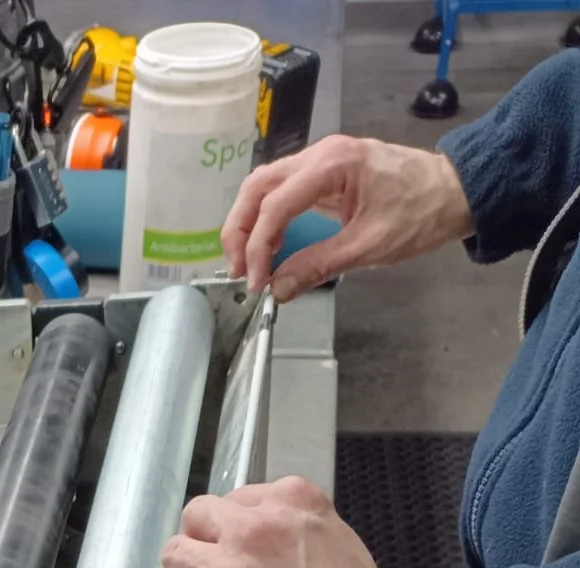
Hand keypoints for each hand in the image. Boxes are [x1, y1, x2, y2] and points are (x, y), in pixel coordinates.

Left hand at [159, 477, 400, 567]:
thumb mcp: (344, 549)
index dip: (236, 528)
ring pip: (174, 556)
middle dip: (201, 542)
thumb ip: (300, 537)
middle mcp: (254, 531)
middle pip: (198, 516)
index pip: (240, 498)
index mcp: (292, 505)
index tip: (239, 548)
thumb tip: (275, 553)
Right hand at [223, 135, 473, 303]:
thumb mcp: (369, 246)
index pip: (275, 205)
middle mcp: (322, 154)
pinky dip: (267, 216)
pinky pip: (284, 189)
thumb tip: (279, 288)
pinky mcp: (326, 171)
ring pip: (265, 185)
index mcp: (333, 165)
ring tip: (247, 260)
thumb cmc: (422, 214)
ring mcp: (322, 159)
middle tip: (237, 269)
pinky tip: (267, 242)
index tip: (256, 283)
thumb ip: (318, 265)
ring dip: (249, 221)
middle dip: (240, 229)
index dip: (256, 247)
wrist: (455, 191)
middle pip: (259, 186)